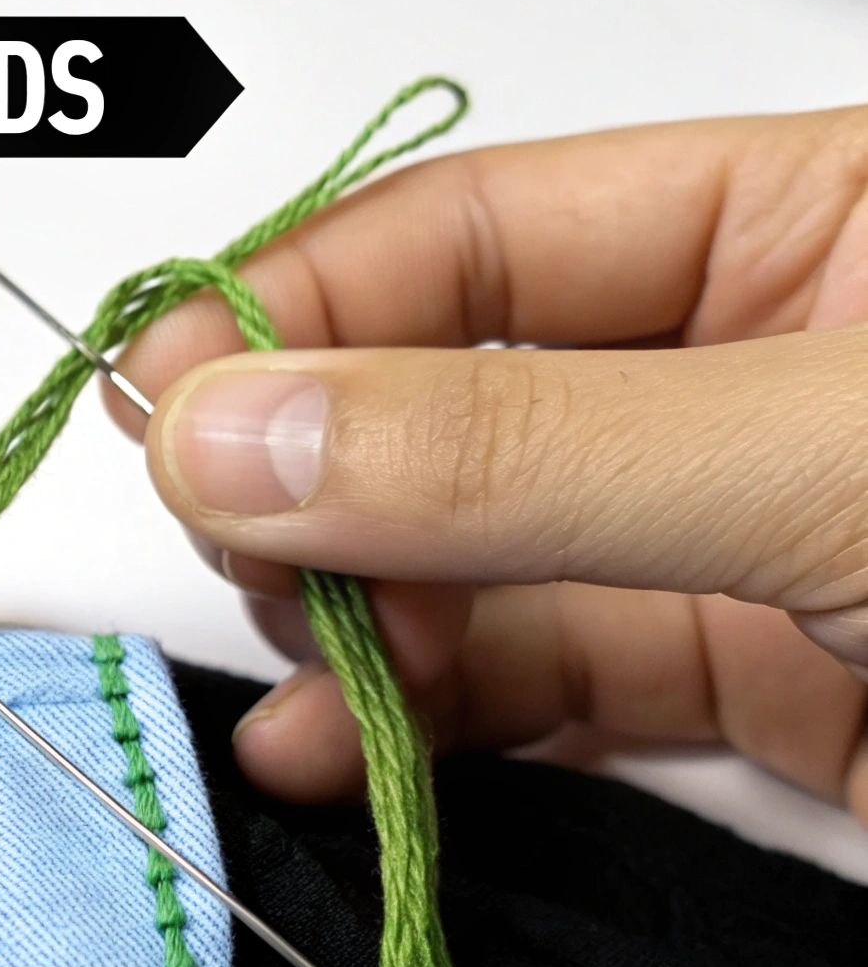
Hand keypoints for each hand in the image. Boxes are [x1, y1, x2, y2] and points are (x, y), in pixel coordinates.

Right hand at [115, 104, 867, 821]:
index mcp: (803, 225)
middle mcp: (747, 371)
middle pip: (441, 393)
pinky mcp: (745, 684)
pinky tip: (342, 742)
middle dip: (313, 480)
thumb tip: (242, 433)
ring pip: (470, 554)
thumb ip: (521, 449)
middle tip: (237, 543)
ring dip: (351, 615)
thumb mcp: (821, 463)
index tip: (165, 400)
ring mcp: (736, 534)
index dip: (298, 307)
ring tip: (305, 661)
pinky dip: (426, 719)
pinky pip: (541, 681)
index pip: (475, 229)